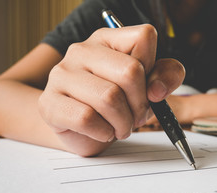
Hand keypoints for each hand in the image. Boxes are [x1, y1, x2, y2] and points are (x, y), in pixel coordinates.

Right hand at [38, 24, 184, 155]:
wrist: (82, 130)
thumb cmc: (117, 104)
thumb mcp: (148, 87)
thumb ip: (166, 76)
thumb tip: (156, 89)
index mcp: (107, 39)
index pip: (144, 37)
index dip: (153, 69)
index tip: (146, 88)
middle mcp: (82, 50)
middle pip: (130, 72)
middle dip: (141, 104)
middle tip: (136, 116)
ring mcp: (61, 75)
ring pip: (109, 98)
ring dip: (124, 122)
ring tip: (120, 126)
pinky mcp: (49, 103)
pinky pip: (86, 118)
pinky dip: (103, 132)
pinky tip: (103, 131)